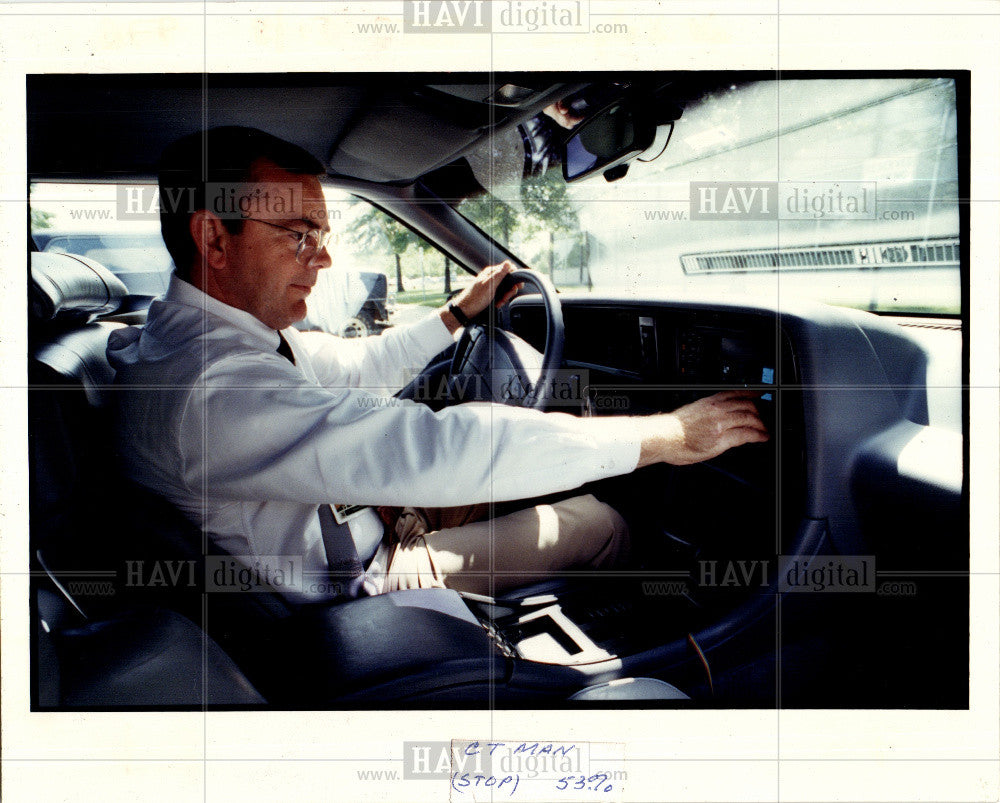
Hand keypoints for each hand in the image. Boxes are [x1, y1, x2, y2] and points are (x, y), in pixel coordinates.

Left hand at [440, 261, 521, 332]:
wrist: (465, 310)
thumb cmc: (475, 298)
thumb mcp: (489, 285)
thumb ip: (499, 274)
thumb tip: (508, 263)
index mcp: (491, 272)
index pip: (508, 268)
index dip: (515, 276)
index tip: (518, 285)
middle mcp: (491, 277)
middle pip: (508, 280)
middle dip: (510, 290)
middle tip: (505, 297)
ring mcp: (490, 285)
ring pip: (505, 288)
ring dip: (505, 297)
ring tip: (499, 302)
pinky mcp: (490, 292)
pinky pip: (500, 295)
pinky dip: (500, 300)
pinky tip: (497, 303)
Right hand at [636, 390, 769, 466]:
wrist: (663, 437)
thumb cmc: (673, 428)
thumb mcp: (693, 410)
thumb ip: (709, 410)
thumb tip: (719, 414)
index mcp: (710, 401)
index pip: (737, 392)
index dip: (752, 393)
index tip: (760, 393)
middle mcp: (717, 409)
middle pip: (747, 405)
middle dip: (759, 411)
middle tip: (764, 418)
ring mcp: (720, 424)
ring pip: (749, 419)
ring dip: (761, 424)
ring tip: (765, 429)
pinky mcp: (722, 439)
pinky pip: (745, 434)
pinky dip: (757, 435)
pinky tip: (762, 437)